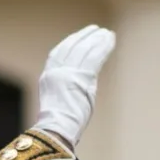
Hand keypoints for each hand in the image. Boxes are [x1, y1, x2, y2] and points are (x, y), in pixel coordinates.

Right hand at [33, 25, 115, 147]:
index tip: (79, 36)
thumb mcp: (60, 102)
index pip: (58, 53)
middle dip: (84, 37)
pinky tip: (111, 40)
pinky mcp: (82, 77)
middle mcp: (56, 71)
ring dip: (96, 39)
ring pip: (84, 49)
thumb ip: (71, 88)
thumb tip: (87, 84)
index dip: (70, 43)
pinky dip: (104, 47)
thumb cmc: (59, 126)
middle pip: (72, 47)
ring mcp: (68, 73)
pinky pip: (95, 56)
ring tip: (107, 33)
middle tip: (96, 29)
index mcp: (48, 77)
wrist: (56, 130)